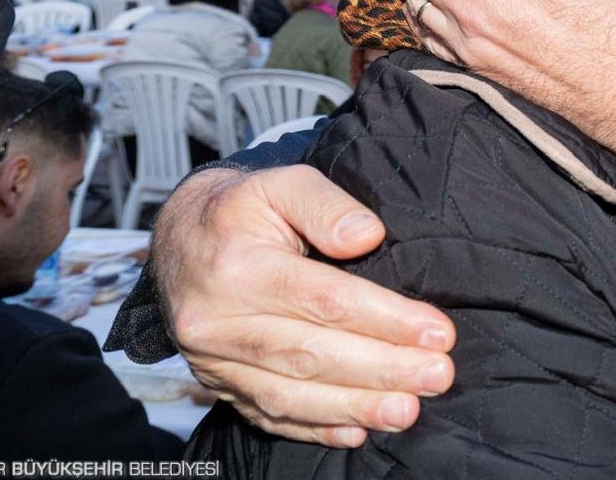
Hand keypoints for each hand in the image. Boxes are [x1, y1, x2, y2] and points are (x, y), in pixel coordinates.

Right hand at [155, 166, 456, 446]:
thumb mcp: (280, 182)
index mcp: (237, 266)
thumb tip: (368, 236)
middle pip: (310, 353)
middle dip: (382, 370)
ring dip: (354, 406)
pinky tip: (356, 431)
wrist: (178, 240)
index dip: (385, 319)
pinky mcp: (218, 383)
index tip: (436, 331)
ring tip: (408, 410)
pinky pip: (266, 414)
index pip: (323, 300)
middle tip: (437, 375)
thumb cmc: (241, 209)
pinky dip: (314, 428)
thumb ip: (326, 204)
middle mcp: (218, 321)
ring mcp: (213, 360)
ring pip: (289, 394)